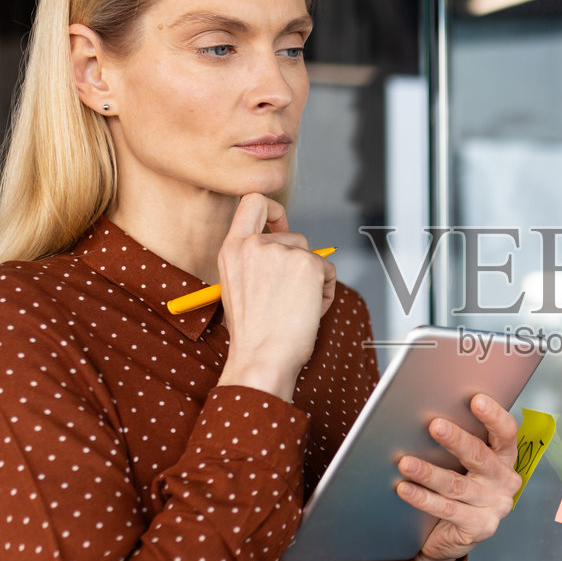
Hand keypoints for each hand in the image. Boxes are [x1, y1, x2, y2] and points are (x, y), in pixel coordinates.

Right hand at [214, 193, 336, 400]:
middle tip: (293, 294)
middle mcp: (255, 245)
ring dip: (314, 279)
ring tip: (300, 307)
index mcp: (232, 249)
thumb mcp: (238, 286)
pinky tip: (312, 311)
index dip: (273, 209)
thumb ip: (255, 261)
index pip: (252, 202)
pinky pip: (329, 270)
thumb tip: (285, 250)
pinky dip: (327, 290)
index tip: (281, 226)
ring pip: (312, 255)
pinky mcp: (307, 264)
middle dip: (300, 263)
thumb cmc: (253, 334)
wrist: (262, 358)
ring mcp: (281, 252)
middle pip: (293, 236)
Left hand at [396, 394, 520, 560]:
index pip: (506, 434)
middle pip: (480, 456)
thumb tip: (429, 416)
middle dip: (456, 440)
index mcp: (505, 459)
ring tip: (405, 462)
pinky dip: (423, 498)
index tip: (476, 400)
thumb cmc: (455, 490)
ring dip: (429, 472)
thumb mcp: (462, 464)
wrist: (448, 536)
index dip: (493, 416)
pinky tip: (404, 489)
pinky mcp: (480, 527)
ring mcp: (495, 506)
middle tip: (435, 426)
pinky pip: (447, 509)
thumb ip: (457, 444)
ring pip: (457, 484)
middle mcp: (505, 481)